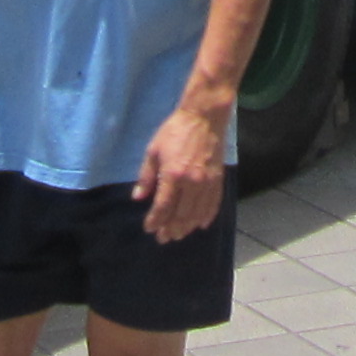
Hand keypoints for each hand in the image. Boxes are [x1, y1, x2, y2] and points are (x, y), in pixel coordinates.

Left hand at [131, 102, 227, 243]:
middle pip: (181, 215)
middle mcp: (191, 183)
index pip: (163, 207)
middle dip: (170, 228)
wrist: (204, 117)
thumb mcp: (154, 150)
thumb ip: (146, 176)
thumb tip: (138, 198)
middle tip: (163, 237)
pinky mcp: (218, 180)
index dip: (155, 220)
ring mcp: (207, 183)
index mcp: (172, 175)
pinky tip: (201, 224)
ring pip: (197, 213)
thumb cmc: (175, 131)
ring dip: (187, 227)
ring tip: (178, 234)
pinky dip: (207, 217)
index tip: (149, 228)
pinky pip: (213, 204)